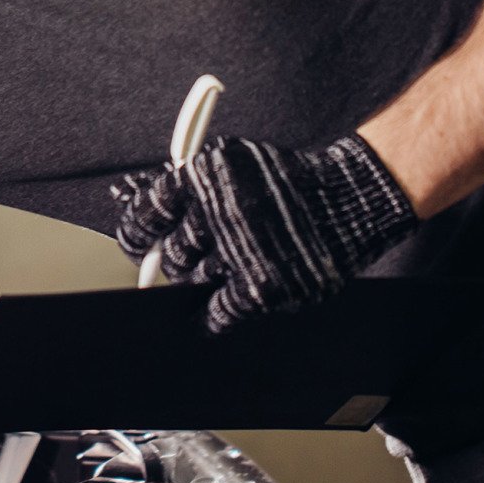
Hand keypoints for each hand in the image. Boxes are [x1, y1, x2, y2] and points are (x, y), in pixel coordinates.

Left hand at [111, 134, 417, 331]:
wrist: (348, 200)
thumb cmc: (285, 183)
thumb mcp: (229, 165)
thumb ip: (184, 185)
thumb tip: (134, 208)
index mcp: (206, 177)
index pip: (146, 214)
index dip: (136, 236)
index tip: (137, 245)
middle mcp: (221, 212)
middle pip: (170, 255)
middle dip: (173, 261)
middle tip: (186, 259)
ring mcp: (243, 251)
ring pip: (191, 283)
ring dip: (198, 283)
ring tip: (220, 270)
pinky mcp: (264, 286)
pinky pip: (217, 313)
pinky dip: (210, 317)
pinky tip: (210, 314)